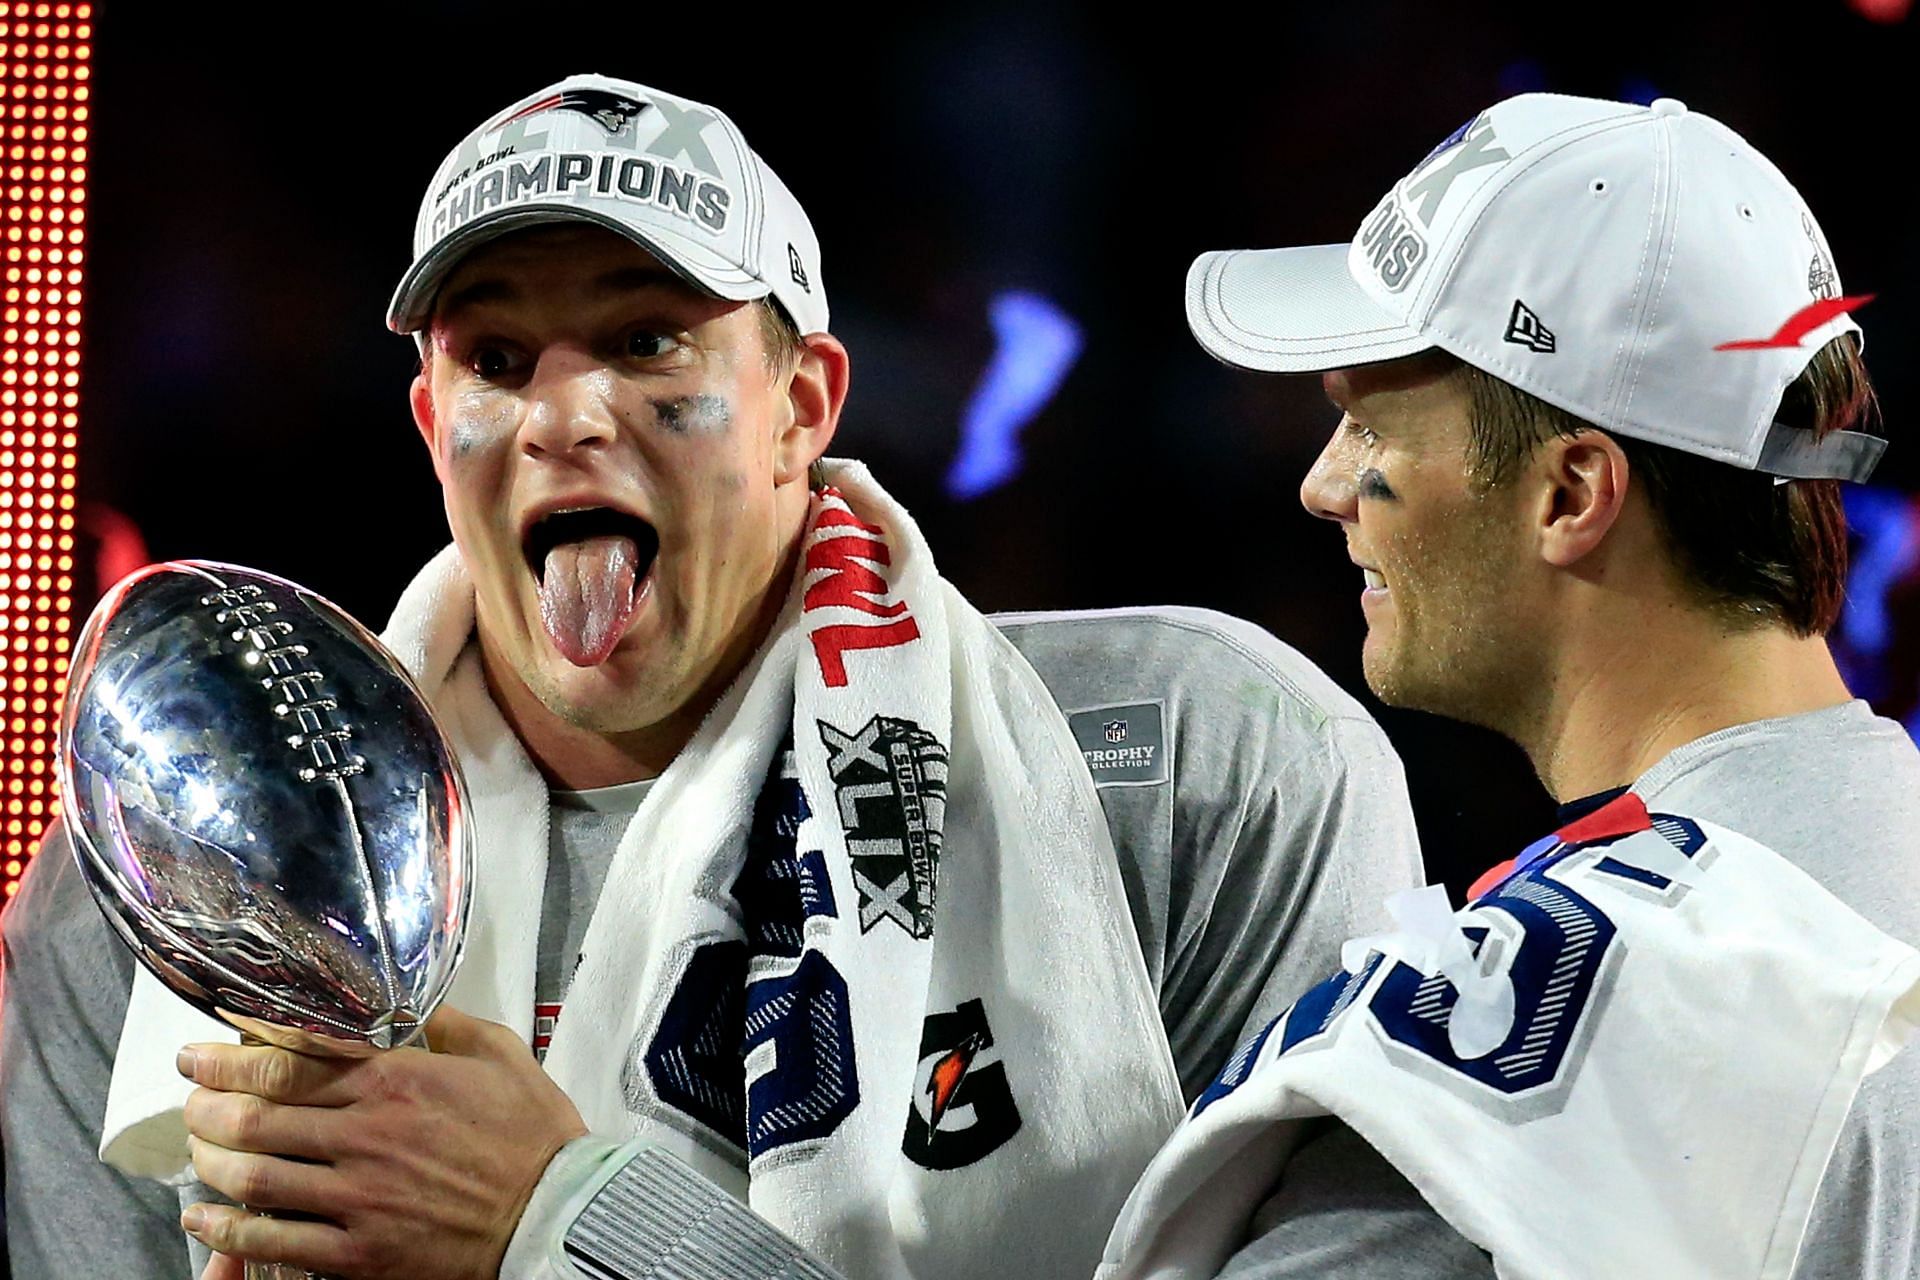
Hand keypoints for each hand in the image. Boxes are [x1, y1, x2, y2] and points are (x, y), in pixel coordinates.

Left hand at [178, 1006, 587, 1278]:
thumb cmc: (533, 1134)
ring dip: (210, 1158)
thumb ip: (445, 1023)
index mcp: (397, 1081)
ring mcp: (358, 1198)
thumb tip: (405, 1001)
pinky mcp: (359, 1254)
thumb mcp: (500, 1053)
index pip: (287, 1063)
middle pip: (255, 1115)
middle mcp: (366, 1135)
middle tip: (190, 1097)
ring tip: (197, 1147)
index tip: (201, 1053)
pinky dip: (226, 1229)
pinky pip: (272, 1242)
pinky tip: (204, 1218)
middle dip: (206, 1103)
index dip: (229, 1057)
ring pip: (252, 1175)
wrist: (557, 1215)